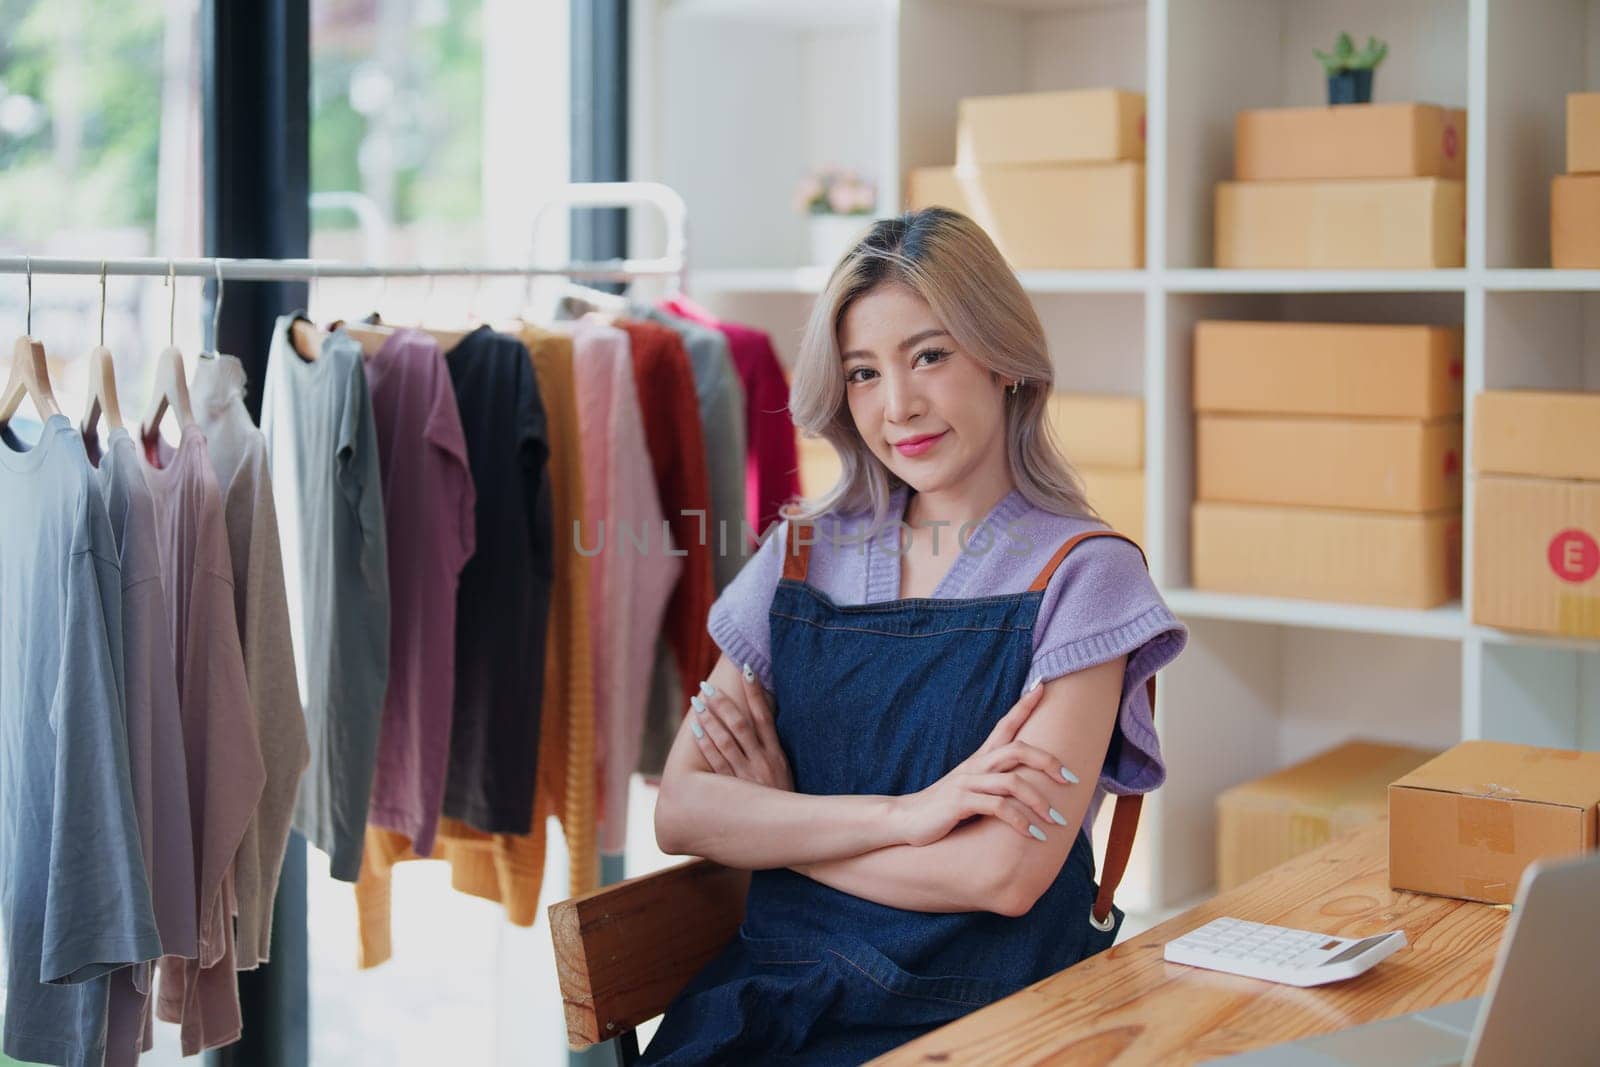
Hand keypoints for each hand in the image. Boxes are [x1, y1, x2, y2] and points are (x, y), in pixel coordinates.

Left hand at [688, 664, 793, 791]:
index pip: (766, 716)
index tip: (747, 670)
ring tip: (698, 702)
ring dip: (710, 720)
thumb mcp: (784, 770)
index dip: (756, 692)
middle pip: (741, 725)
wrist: (789, 832)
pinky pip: (717, 764)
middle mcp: (763, 761)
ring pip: (726, 741)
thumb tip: (762, 718)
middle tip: (707, 686)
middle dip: (723, 703)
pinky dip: (707, 745)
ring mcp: (748, 775)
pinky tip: (697, 730)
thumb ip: (770, 747)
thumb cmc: (783, 797)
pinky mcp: (735, 791)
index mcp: (777, 753)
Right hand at [890, 680, 1076, 846]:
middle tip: (1071, 779)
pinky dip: (1019, 821)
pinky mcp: (960, 802)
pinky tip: (1032, 835)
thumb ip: (994, 781)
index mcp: (980, 758)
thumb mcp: (971, 787)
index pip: (1005, 724)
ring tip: (1056, 820)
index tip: (1043, 684)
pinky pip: (998, 807)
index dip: (1024, 704)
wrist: (907, 818)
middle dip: (1048, 761)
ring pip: (1012, 781)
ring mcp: (967, 782)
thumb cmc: (944, 806)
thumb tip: (1025, 784)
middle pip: (1017, 748)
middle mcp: (976, 765)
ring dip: (1039, 802)